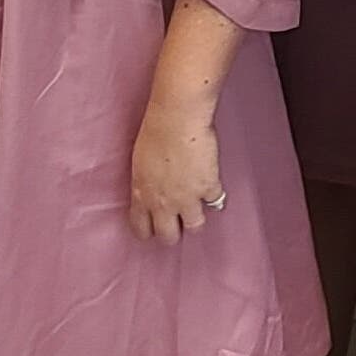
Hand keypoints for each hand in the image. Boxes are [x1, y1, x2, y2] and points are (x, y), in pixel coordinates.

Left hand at [130, 94, 224, 240]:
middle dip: (173, 233)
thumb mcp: (139, 163)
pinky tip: (214, 189)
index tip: (153, 228)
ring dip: (196, 219)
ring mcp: (188, 198)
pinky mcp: (209, 188)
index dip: (148, 231)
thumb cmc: (154, 132)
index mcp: (142, 195)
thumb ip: (145, 183)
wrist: (177, 119)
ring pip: (195, 227)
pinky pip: (216, 202)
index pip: (141, 228)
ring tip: (199, 208)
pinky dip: (215, 197)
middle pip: (169, 236)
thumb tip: (153, 191)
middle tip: (178, 224)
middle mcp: (164, 203)